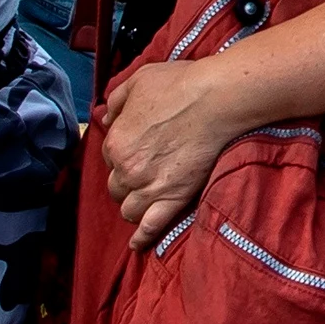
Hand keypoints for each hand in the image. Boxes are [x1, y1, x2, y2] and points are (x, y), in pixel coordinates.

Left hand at [93, 54, 256, 247]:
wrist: (217, 99)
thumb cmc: (180, 84)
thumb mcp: (139, 80)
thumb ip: (117, 99)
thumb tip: (107, 117)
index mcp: (116, 141)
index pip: (110, 157)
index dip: (123, 152)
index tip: (138, 149)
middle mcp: (127, 169)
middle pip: (116, 186)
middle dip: (126, 181)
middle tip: (144, 172)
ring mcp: (150, 187)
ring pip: (129, 209)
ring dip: (134, 205)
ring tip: (147, 199)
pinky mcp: (173, 199)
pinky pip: (150, 227)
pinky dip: (142, 237)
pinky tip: (137, 243)